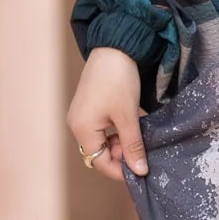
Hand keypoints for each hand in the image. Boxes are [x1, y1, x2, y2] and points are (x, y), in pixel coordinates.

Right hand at [66, 47, 147, 180]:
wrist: (115, 47)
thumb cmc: (119, 81)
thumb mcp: (128, 117)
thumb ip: (133, 146)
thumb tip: (140, 171)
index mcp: (82, 129)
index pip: (99, 162)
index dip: (120, 170)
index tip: (141, 171)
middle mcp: (76, 125)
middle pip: (99, 153)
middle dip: (121, 156)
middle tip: (142, 150)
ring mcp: (81, 116)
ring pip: (101, 142)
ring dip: (120, 144)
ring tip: (138, 136)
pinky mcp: (89, 108)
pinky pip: (101, 130)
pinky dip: (116, 133)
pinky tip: (130, 127)